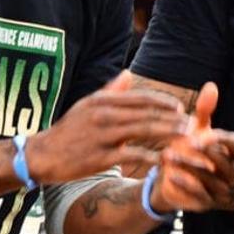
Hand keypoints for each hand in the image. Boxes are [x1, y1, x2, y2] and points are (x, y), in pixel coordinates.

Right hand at [25, 71, 188, 183]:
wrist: (42, 155)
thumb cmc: (68, 130)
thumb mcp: (86, 105)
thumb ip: (110, 91)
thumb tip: (128, 74)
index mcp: (102, 100)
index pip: (140, 98)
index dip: (162, 102)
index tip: (179, 107)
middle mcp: (103, 114)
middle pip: (146, 113)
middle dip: (172, 118)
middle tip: (191, 123)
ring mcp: (102, 135)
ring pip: (143, 131)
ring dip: (168, 133)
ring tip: (185, 137)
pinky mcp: (100, 156)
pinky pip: (132, 154)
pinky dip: (150, 156)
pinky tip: (164, 159)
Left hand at [153, 82, 233, 212]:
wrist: (175, 177)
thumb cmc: (192, 147)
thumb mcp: (197, 128)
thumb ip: (205, 110)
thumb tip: (211, 85)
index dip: (223, 139)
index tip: (206, 133)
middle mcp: (232, 171)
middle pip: (224, 164)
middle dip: (204, 153)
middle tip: (186, 143)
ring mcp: (221, 189)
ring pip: (212, 180)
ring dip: (191, 168)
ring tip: (170, 156)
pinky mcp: (206, 202)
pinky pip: (200, 197)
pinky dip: (186, 186)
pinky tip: (171, 175)